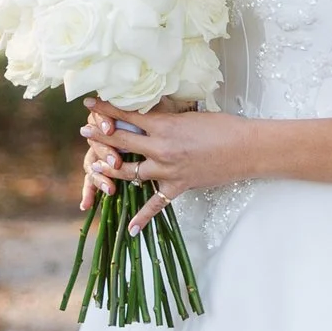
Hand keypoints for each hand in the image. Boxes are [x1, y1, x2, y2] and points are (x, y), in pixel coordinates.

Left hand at [84, 96, 261, 221]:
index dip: (106, 108)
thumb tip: (150, 113)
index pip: (127, 115)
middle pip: (121, 142)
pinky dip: (143, 217)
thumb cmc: (224, 127)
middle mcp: (161, 148)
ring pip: (130, 173)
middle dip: (100, 135)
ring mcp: (168, 171)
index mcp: (164, 126)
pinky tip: (130, 228)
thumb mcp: (191, 115)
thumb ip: (167, 117)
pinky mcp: (179, 187)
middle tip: (85, 130)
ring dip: (110, 170)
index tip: (91, 102)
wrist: (246, 149)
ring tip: (94, 167)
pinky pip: (156, 205)